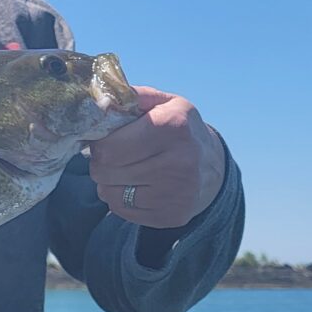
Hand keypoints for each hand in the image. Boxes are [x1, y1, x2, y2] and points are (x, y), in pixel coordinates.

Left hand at [89, 86, 225, 228]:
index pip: (109, 147)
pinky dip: (118, 199)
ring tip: (122, 170)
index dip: (98, 144)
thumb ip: (129, 96)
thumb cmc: (178, 128)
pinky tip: (133, 186)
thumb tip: (98, 101)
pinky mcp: (172, 216)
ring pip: (109, 194)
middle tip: (110, 156)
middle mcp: (179, 162)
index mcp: (173, 127)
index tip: (103, 139)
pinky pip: (121, 211)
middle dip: (99, 163)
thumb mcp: (162, 102)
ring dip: (107, 182)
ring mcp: (177, 193)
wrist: (212, 165)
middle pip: (105, 171)